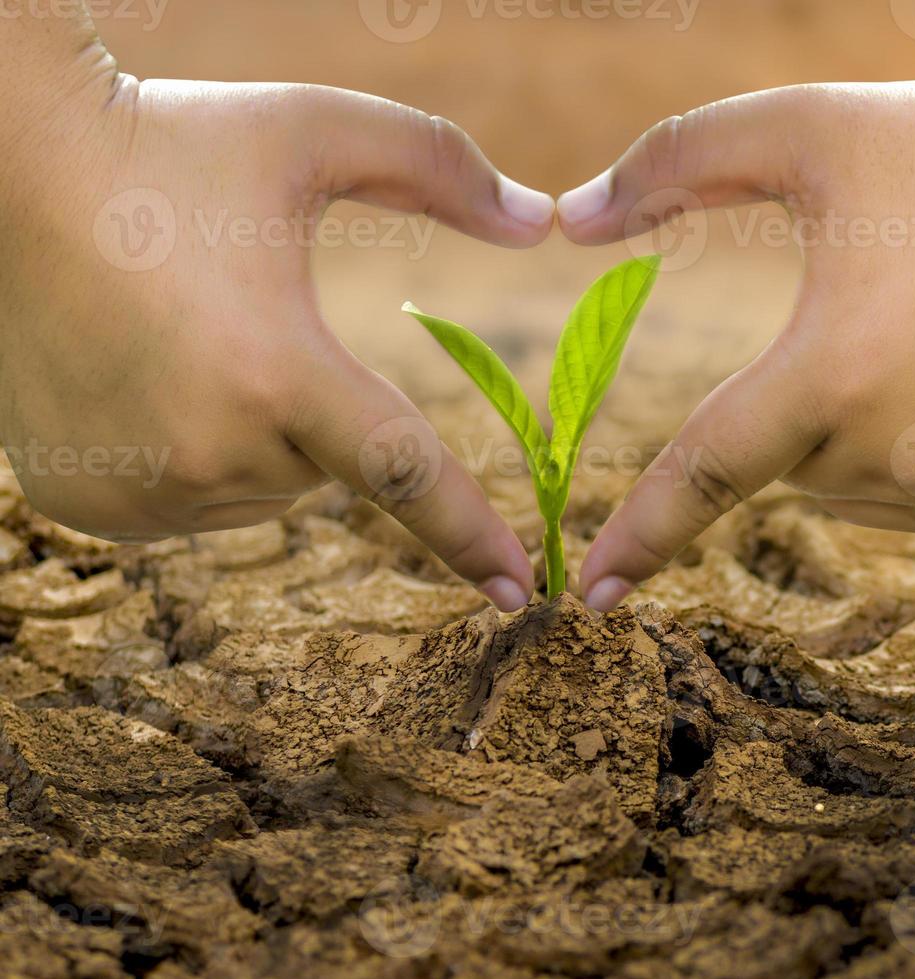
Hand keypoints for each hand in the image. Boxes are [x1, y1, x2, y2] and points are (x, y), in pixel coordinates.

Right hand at [0, 69, 551, 610]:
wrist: (7, 162)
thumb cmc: (175, 140)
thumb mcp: (317, 131)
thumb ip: (439, 167)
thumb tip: (541, 219)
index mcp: (276, 371)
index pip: (404, 476)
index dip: (471, 537)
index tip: (522, 592)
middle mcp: (205, 450)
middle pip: (326, 466)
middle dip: (312, 404)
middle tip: (234, 317)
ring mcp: (136, 489)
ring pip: (260, 488)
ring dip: (251, 433)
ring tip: (177, 341)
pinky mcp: (84, 506)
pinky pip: (189, 503)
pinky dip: (189, 456)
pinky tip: (140, 379)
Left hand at [559, 80, 914, 609]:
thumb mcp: (798, 132)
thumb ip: (668, 167)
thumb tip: (563, 220)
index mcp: (836, 370)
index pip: (709, 472)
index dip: (643, 532)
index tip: (593, 594)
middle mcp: (912, 452)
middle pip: (800, 467)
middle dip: (811, 403)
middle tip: (884, 312)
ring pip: (870, 492)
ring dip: (875, 436)